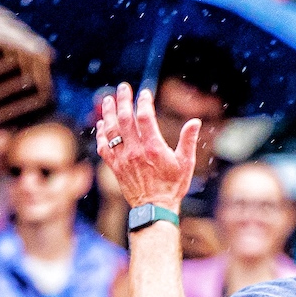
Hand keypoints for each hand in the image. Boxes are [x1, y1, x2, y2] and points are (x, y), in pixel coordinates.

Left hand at [94, 82, 197, 211]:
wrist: (154, 209)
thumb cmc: (172, 186)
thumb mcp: (185, 164)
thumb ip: (188, 141)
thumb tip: (195, 121)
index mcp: (153, 148)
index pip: (144, 117)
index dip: (143, 102)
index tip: (145, 93)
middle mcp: (135, 151)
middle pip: (124, 119)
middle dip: (123, 100)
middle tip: (123, 87)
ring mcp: (123, 159)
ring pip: (111, 130)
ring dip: (108, 113)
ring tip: (108, 99)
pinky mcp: (115, 167)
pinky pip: (103, 147)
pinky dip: (101, 134)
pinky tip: (101, 124)